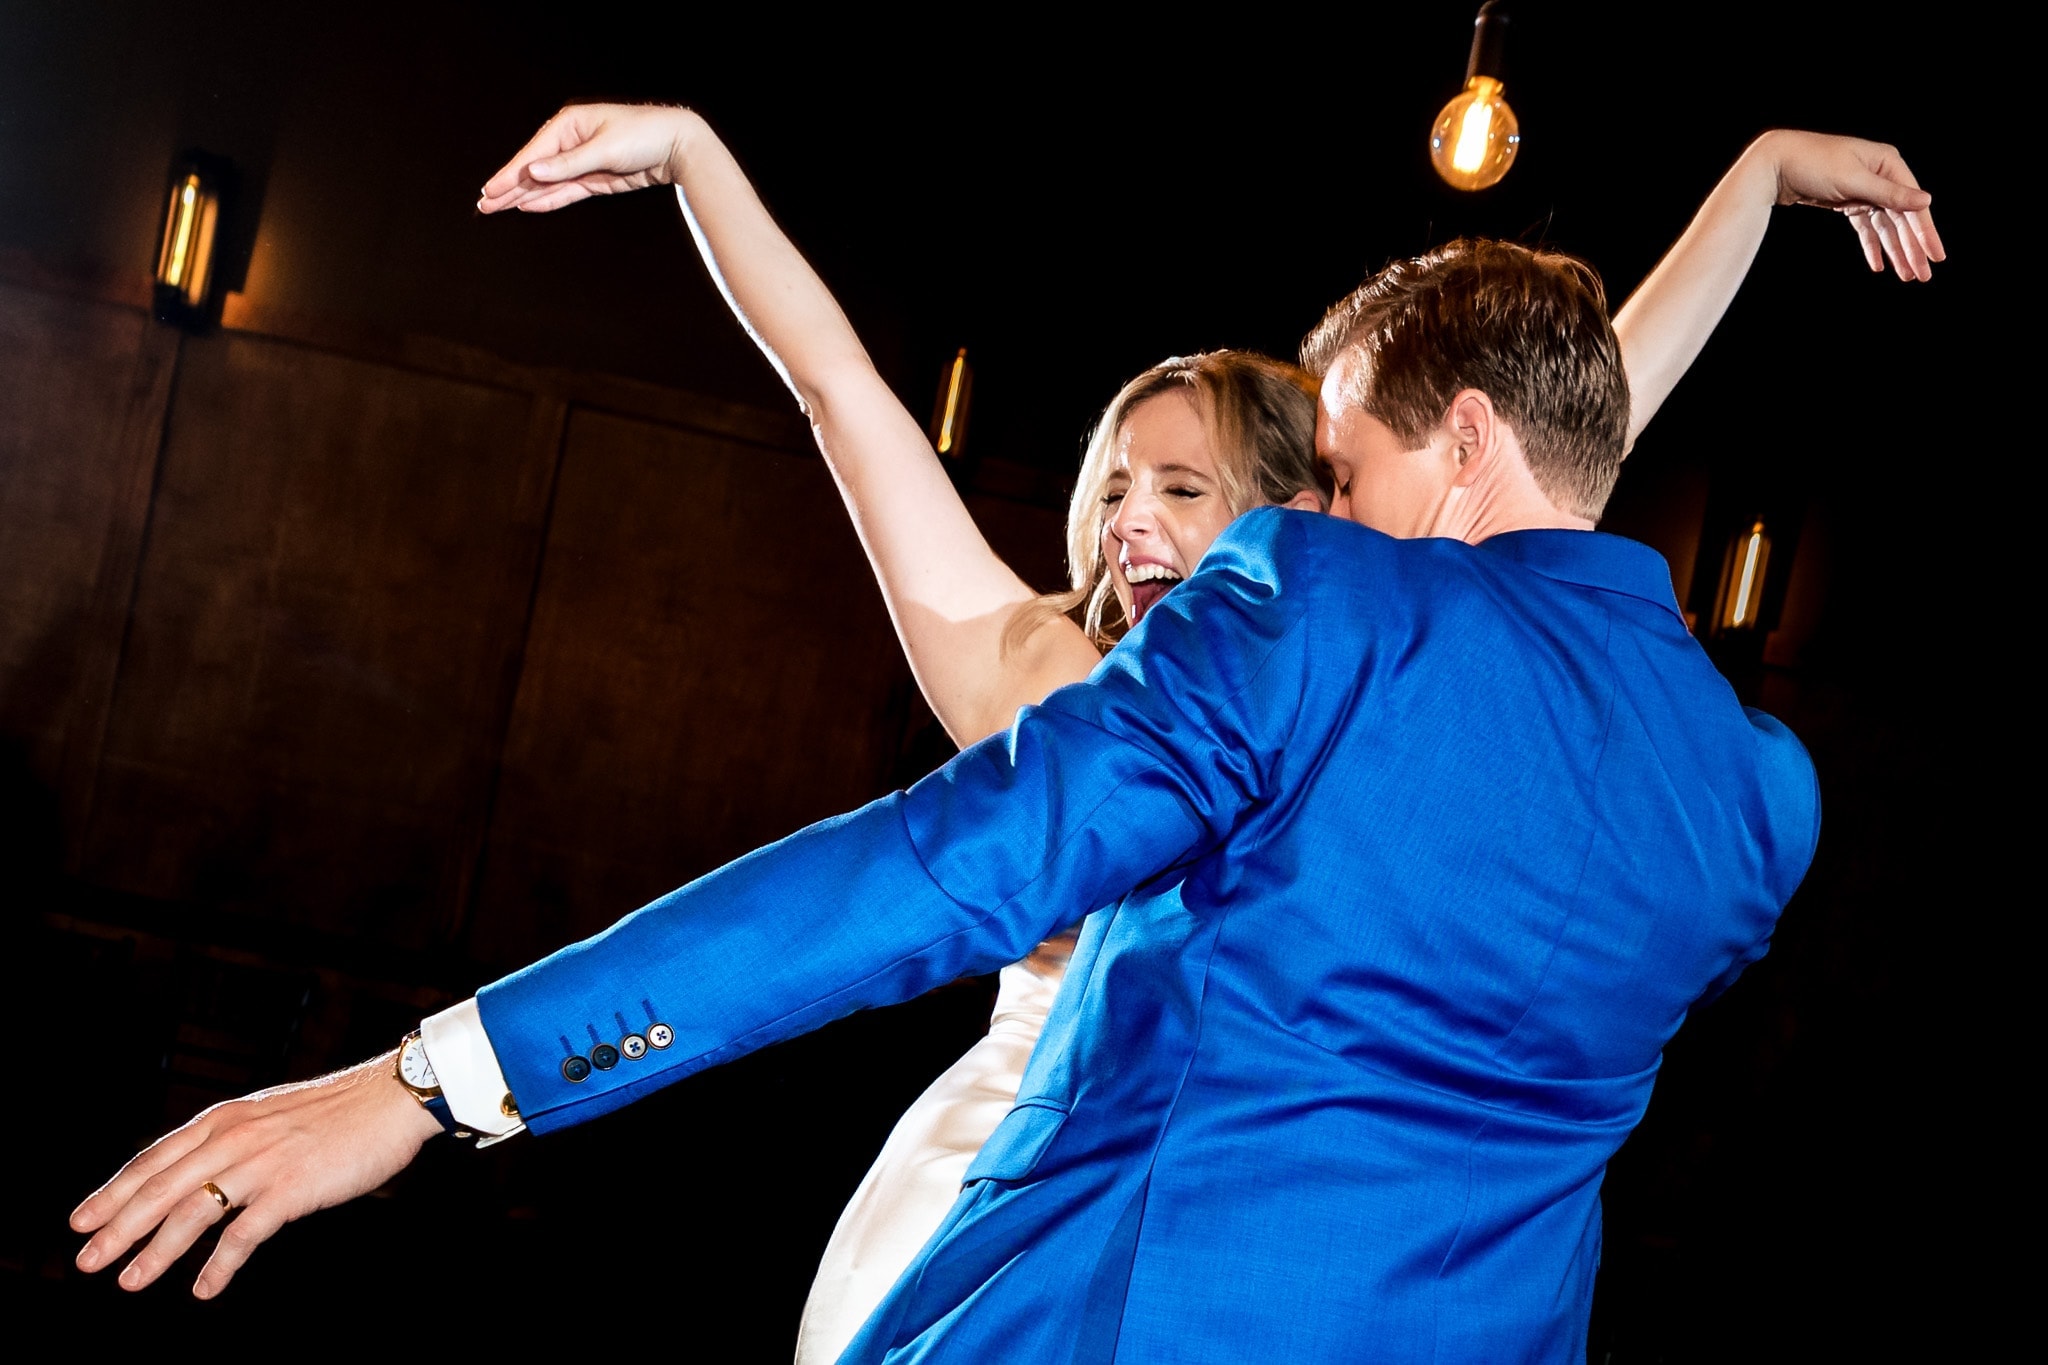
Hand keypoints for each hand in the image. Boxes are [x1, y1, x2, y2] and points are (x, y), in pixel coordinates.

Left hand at [70, 1052, 441, 1297]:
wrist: (391, 1100)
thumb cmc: (339, 1111)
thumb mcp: (273, 1113)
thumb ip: (236, 1137)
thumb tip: (204, 1168)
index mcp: (226, 1118)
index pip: (155, 1158)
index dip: (115, 1191)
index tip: (83, 1219)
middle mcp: (234, 1137)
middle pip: (161, 1187)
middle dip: (118, 1227)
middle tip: (86, 1259)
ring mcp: (261, 1163)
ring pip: (191, 1212)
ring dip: (156, 1251)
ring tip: (130, 1281)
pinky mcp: (290, 1188)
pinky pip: (242, 1234)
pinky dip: (218, 1266)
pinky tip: (204, 1289)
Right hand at [478, 103, 700, 214]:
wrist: (677, 146)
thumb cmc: (643, 135)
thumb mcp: (604, 149)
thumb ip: (567, 164)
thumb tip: (534, 172)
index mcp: (569, 124)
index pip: (533, 154)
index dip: (511, 174)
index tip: (491, 190)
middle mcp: (571, 142)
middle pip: (535, 169)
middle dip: (510, 187)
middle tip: (485, 204)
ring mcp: (582, 162)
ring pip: (547, 183)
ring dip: (524, 196)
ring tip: (498, 208)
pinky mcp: (594, 179)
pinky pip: (565, 191)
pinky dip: (548, 199)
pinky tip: (528, 206)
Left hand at [1759, 129, 1944, 280]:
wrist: (1775, 162)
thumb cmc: (1814, 163)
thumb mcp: (1852, 180)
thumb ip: (1889, 194)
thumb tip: (1926, 201)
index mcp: (1888, 163)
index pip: (1913, 204)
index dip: (1925, 233)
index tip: (1936, 256)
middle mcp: (1881, 175)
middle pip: (1902, 218)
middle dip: (1912, 248)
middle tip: (1923, 275)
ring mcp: (1865, 189)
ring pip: (1885, 225)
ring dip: (1895, 251)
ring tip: (1907, 275)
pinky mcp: (1848, 201)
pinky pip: (1866, 227)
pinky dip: (1872, 246)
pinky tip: (1879, 265)